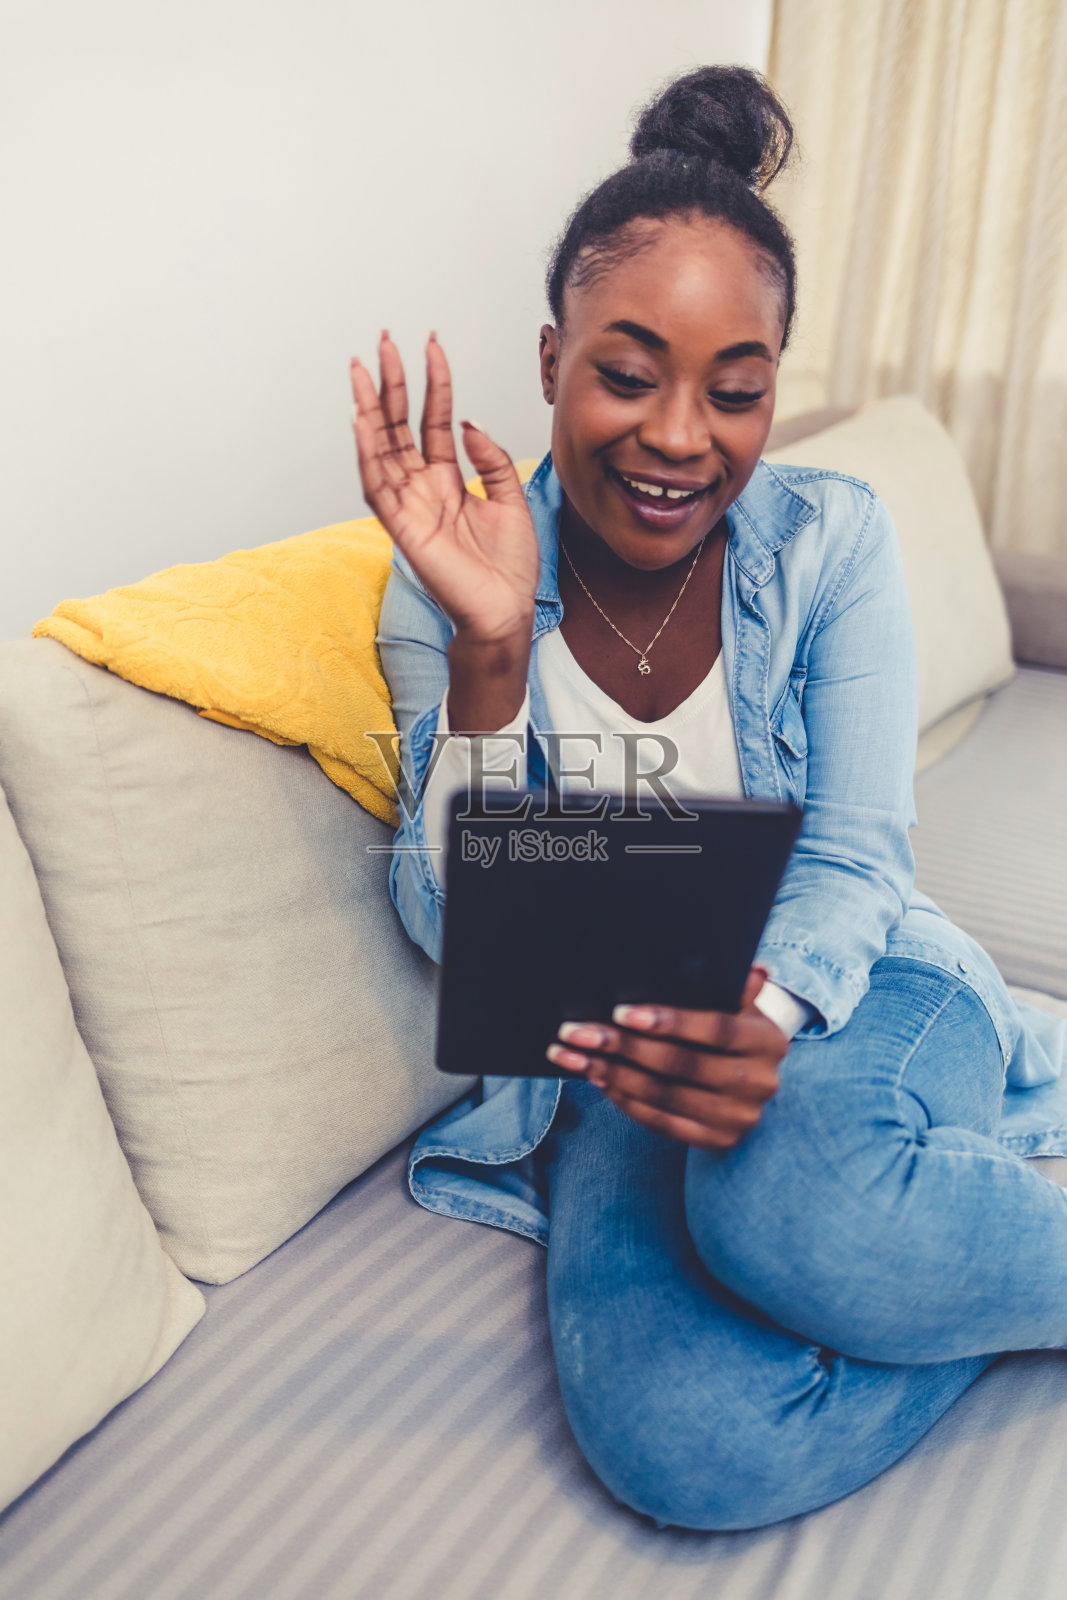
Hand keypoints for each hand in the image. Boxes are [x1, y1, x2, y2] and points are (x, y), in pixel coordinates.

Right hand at [350, 333, 540, 647]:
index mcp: (447, 480)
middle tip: (383, 341)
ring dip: (370, 409)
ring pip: (381, 450)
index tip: (432, 346)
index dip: (433, 384)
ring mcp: (410, 507)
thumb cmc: (509, 568)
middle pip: (399, 427)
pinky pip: (378, 487)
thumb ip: (492, 460)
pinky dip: (368, 455)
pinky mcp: (404, 530)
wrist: (507, 613)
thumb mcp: (512, 500)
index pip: (434, 421)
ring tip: (363, 370)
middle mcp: (423, 489)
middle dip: (391, 384)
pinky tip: (362, 422)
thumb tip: (468, 423)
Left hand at [545, 968, 786, 1150]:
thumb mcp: (739, 1004)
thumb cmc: (733, 1027)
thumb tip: (749, 970)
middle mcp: (760, 1083)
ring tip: (575, 1056)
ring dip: (612, 1074)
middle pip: (681, 1065)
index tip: (620, 1011)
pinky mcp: (717, 1141)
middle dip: (623, 1047)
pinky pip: (661, 1122)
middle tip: (577, 1032)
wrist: (752, 1080)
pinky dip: (625, 1100)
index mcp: (768, 1041)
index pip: (716, 1029)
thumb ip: (734, 987)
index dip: (669, 1021)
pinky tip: (597, 1080)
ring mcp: (738, 1118)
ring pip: (664, 1095)